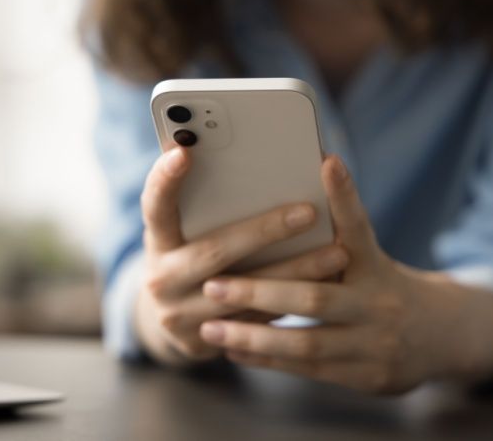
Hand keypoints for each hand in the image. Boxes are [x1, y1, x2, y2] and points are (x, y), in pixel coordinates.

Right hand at [135, 147, 349, 365]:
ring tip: (337, 253)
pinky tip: (327, 285)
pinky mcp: (204, 342)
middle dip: (264, 231)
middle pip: (215, 251)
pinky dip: (292, 300)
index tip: (184, 151)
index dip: (165, 179)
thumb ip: (205, 203)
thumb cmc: (190, 255)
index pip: (155, 204)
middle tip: (308, 213)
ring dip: (294, 272)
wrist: (171, 320)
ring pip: (245, 293)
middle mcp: (162, 278)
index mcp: (158, 240)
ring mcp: (180, 315)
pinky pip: (257, 320)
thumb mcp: (185, 231)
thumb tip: (257, 156)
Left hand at [198, 155, 492, 392]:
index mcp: (376, 264)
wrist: (441, 336)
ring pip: (307, 342)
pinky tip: (235, 351)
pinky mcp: (367, 376)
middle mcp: (378, 302)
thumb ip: (336, 233)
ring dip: (255, 336)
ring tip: (213, 328)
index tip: (326, 162)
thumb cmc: (384, 285)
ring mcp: (375, 342)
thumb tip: (304, 176)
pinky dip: (269, 360)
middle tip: (215, 284)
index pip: (358, 225)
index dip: (343, 195)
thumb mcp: (370, 257)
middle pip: (315, 297)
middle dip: (260, 292)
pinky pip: (309, 369)